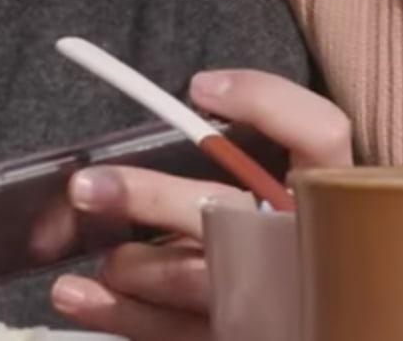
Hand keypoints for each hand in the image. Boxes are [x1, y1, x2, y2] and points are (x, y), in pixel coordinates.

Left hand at [49, 70, 351, 340]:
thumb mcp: (274, 187)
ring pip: (190, 279)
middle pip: (228, 211)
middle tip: (85, 187)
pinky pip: (171, 331)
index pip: (320, 133)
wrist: (295, 313)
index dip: (265, 101)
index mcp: (323, 196)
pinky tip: (79, 295)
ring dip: (130, 264)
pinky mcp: (238, 335)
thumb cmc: (275, 240)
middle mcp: (300, 246)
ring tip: (101, 256)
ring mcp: (270, 301)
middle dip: (150, 197)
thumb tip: (196, 97)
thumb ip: (244, 149)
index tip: (199, 88)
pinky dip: (117, 311)